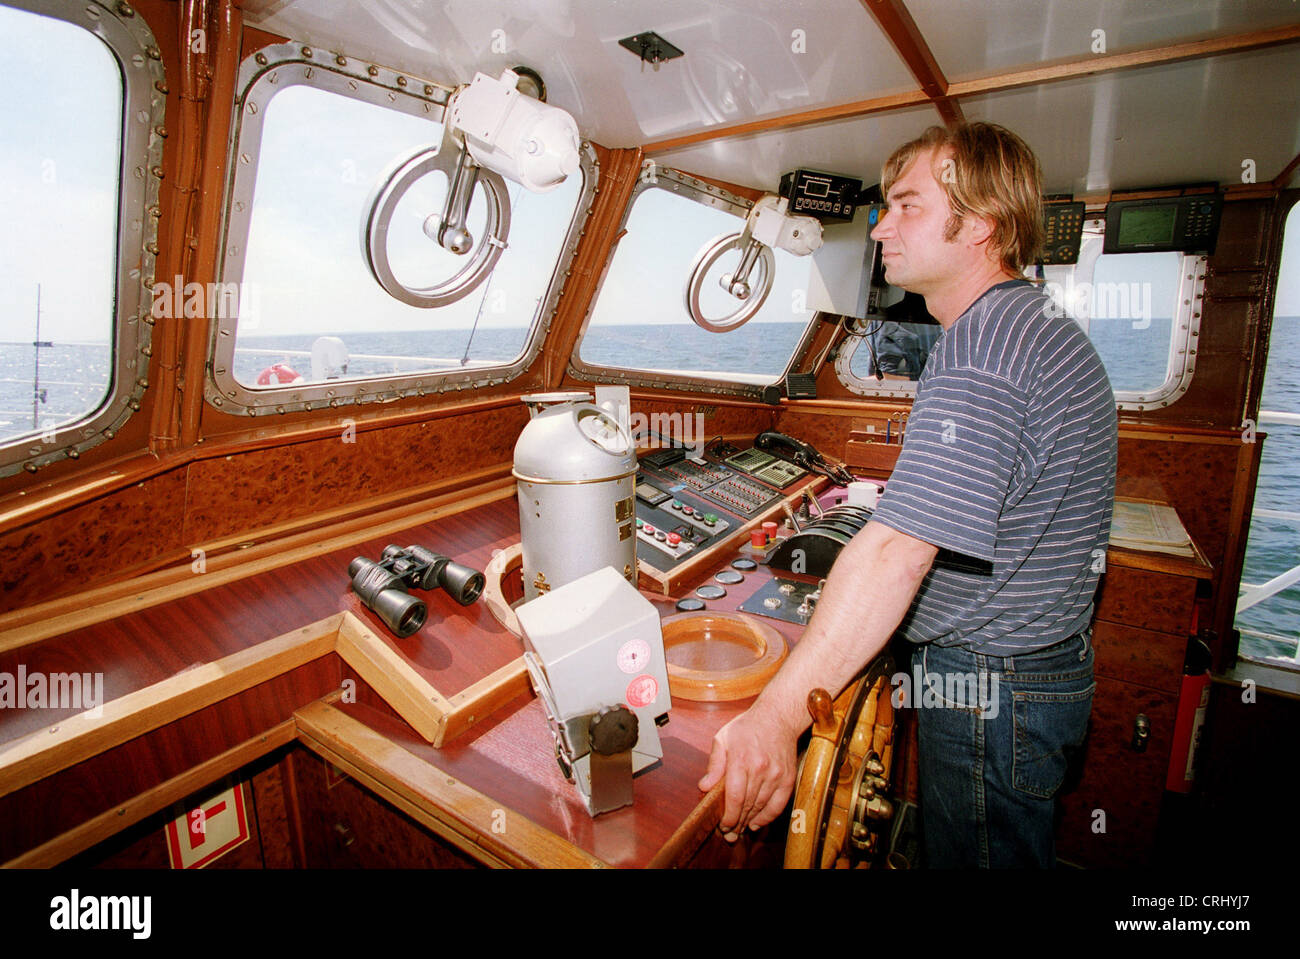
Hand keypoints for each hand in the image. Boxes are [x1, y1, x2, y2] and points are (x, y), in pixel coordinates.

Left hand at [698, 704, 798, 840]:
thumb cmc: (747, 727)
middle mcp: (760, 768)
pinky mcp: (788, 777)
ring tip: (740, 829)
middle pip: (748, 805)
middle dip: (737, 823)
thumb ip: (714, 764)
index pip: (735, 797)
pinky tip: (757, 822)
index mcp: (741, 759)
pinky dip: (768, 817)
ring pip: (762, 807)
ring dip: (750, 821)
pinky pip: (778, 804)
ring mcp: (776, 774)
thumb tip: (704, 787)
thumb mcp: (723, 739)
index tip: (723, 826)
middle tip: (729, 834)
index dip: (729, 816)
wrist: (777, 717)